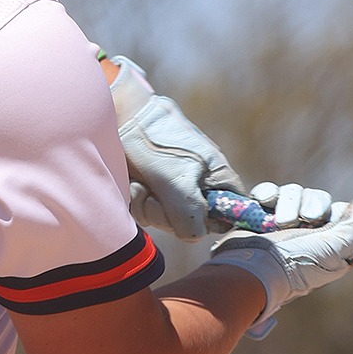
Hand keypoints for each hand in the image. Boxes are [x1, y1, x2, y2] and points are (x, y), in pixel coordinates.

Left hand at [108, 55, 244, 240]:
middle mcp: (198, 185)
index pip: (233, 212)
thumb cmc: (153, 143)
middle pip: (191, 224)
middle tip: (156, 193)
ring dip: (147, 205)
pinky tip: (131, 182)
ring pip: (164, 219)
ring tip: (141, 182)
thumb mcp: (178, 182)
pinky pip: (145, 210)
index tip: (193, 217)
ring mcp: (173, 188)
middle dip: (167, 214)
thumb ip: (192, 215)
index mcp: (217, 178)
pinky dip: (135, 199)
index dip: (215, 221)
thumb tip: (195, 236)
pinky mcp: (151, 188)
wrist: (119, 118)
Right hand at [204, 184, 352, 335]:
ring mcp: (282, 222)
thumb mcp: (334, 253)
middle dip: (312, 205)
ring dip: (289, 202)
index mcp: (328, 244)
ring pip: (295, 192)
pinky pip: (270, 191)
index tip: (325, 219)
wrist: (252, 267)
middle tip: (305, 219)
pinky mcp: (261, 214)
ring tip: (280, 222)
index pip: (339, 212)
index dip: (335, 212)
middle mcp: (307, 232)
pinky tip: (264, 203)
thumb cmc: (295, 266)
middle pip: (318, 198)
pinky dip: (268, 193)